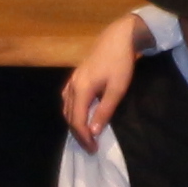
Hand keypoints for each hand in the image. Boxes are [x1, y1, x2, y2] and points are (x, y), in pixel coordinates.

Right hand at [60, 23, 140, 148]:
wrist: (118, 37)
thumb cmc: (120, 63)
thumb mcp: (117, 89)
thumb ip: (104, 111)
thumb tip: (94, 132)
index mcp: (81, 90)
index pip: (77, 121)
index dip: (84, 137)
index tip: (93, 149)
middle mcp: (72, 86)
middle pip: (69, 116)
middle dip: (78, 133)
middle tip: (90, 146)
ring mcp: (73, 80)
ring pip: (67, 108)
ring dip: (74, 123)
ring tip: (86, 134)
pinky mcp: (76, 76)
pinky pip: (68, 99)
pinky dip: (72, 111)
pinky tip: (80, 114)